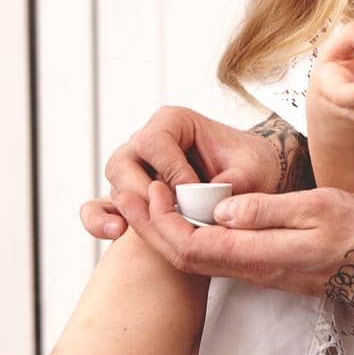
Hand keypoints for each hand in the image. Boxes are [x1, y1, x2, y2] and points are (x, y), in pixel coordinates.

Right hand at [81, 106, 278, 238]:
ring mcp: (136, 171)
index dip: (170, 169)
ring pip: (115, 186)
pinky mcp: (131, 197)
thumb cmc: (251, 165)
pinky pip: (100, 209)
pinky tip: (116, 233)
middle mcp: (147, 143)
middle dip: (143, 191)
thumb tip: (213, 208)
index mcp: (173, 122)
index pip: (153, 142)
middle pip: (122, 162)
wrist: (252, 180)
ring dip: (127, 209)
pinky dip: (101, 221)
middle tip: (169, 212)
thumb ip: (235, 183)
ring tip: (142, 227)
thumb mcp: (253, 169)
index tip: (194, 192)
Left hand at [114, 181, 353, 301]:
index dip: (162, 221)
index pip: (192, 246)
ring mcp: (256, 271)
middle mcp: (251, 268)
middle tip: (129, 191)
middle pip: (183, 257)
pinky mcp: (262, 266)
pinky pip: (212, 257)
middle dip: (150, 226)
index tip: (151, 189)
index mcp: (261, 253)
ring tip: (145, 198)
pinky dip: (187, 234)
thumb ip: (268, 210)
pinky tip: (183, 213)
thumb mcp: (319, 208)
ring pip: (194, 259)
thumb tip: (222, 210)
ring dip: (164, 231)